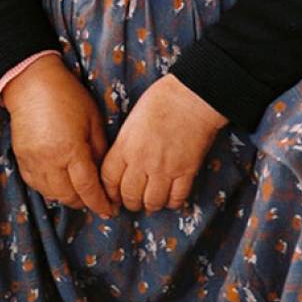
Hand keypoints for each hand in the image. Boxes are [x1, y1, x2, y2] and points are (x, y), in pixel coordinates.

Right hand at [2, 55, 116, 217]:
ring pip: (52, 195)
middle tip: (97, 199)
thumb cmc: (68, 96)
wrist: (32, 83)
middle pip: (69, 197)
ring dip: (68, 197)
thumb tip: (103, 173)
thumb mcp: (93, 119)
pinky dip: (50, 189)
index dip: (101, 203)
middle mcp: (50, 161)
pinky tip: (60, 183)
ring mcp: (33, 162)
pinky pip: (36, 185)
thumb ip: (99, 149)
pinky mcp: (21, 159)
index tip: (110, 210)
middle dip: (85, 202)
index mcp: (71, 151)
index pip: (88, 189)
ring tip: (80, 192)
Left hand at [100, 75, 227, 212]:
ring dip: (151, 205)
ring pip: (152, 202)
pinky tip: (171, 197)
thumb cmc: (161, 100)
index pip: (108, 180)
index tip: (113, 194)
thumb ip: (125, 144)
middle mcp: (142, 161)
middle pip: (129, 196)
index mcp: (125, 146)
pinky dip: (172, 202)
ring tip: (152, 201)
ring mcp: (165, 168)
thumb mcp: (132, 120)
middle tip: (133, 201)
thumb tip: (123, 163)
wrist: (192, 96)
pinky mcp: (186, 171)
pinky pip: (177, 199)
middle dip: (130, 202)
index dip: (109, 192)